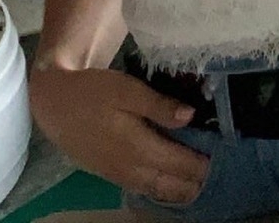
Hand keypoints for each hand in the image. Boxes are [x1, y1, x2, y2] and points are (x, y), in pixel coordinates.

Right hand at [29, 65, 210, 204]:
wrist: (54, 104)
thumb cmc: (93, 91)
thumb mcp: (127, 90)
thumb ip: (159, 105)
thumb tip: (191, 116)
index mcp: (136, 146)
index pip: (178, 162)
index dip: (201, 164)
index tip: (224, 161)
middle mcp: (129, 167)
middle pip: (169, 183)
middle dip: (194, 182)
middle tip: (219, 177)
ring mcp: (117, 173)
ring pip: (155, 189)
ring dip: (178, 189)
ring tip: (200, 186)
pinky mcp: (109, 173)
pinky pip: (142, 188)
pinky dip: (160, 189)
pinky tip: (169, 184)